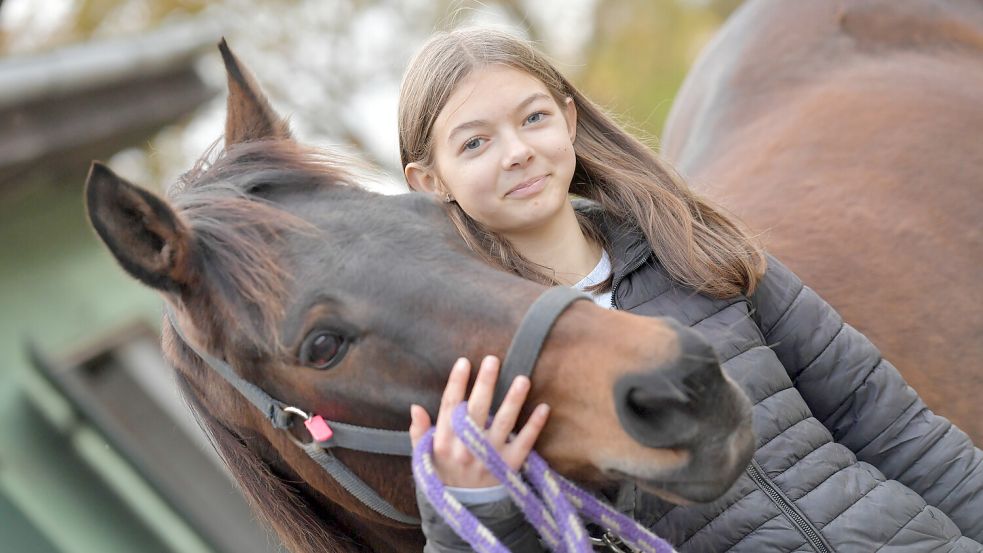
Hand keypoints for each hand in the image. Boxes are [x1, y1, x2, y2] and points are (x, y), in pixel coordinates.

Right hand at [409, 355, 550, 487]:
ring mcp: (489, 458)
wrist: (464, 512)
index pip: (450, 406)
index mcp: (444, 443)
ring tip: (523, 379)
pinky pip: (524, 444)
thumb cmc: (444, 477)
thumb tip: (415, 407)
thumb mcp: (425, 457)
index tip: (464, 362)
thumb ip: (420, 432)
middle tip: (493, 360)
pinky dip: (534, 426)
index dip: (457, 383)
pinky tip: (544, 408)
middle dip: (485, 384)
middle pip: (476, 410)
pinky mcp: (509, 467)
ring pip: (503, 424)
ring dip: (513, 400)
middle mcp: (466, 449)